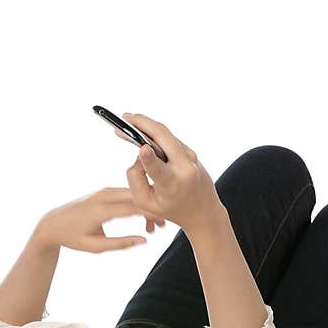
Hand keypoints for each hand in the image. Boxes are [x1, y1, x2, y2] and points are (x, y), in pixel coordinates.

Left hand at [33, 187, 163, 253]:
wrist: (53, 223)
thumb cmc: (73, 237)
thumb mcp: (95, 246)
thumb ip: (120, 244)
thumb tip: (144, 240)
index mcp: (100, 209)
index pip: (133, 207)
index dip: (151, 213)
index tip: (165, 224)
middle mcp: (103, 195)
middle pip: (137, 196)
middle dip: (153, 209)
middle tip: (163, 226)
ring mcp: (104, 191)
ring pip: (134, 194)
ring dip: (147, 206)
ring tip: (156, 225)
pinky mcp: (105, 191)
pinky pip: (127, 193)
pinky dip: (138, 203)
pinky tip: (146, 217)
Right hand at [118, 112, 224, 231]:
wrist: (203, 210)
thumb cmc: (171, 209)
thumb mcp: (146, 203)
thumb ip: (135, 180)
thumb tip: (138, 153)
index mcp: (172, 186)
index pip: (159, 170)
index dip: (149, 159)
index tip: (141, 148)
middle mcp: (184, 168)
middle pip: (163, 138)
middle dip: (143, 124)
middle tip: (125, 117)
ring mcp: (190, 157)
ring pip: (165, 134)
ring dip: (146, 125)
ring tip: (129, 120)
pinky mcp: (190, 152)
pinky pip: (169, 138)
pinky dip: (154, 133)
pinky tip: (142, 130)